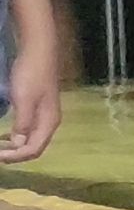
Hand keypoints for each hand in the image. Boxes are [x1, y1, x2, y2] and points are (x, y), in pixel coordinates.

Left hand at [2, 42, 56, 162]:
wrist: (40, 53)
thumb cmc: (31, 75)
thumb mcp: (24, 100)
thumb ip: (22, 124)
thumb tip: (18, 144)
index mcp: (49, 122)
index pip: (34, 149)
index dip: (15, 157)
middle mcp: (50, 122)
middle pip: (35, 147)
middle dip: (15, 155)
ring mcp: (45, 115)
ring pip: (32, 140)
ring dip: (15, 147)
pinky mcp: (39, 109)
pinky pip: (29, 131)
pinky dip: (17, 137)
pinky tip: (6, 135)